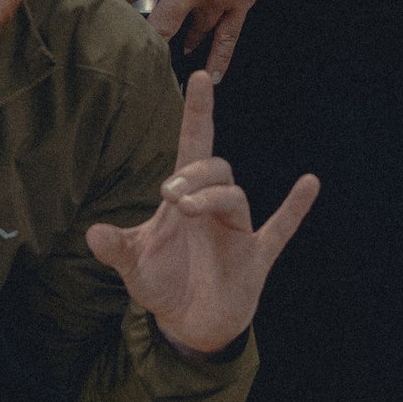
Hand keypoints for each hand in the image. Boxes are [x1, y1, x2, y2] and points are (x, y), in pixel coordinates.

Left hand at [86, 70, 318, 357]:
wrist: (188, 324)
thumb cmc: (163, 282)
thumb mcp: (134, 266)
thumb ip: (116, 248)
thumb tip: (92, 234)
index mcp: (185, 198)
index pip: (193, 145)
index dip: (198, 112)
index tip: (201, 77)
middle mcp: (214, 207)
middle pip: (216, 168)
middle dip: (195, 174)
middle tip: (170, 195)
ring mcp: (237, 231)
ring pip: (234, 196)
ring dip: (213, 197)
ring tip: (188, 208)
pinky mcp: (254, 257)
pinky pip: (280, 228)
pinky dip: (295, 208)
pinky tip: (310, 183)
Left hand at [107, 0, 282, 78]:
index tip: (99, 9)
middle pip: (157, 28)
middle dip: (144, 38)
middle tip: (136, 46)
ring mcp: (215, 1)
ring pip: (193, 36)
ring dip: (182, 43)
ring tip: (174, 51)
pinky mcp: (239, 5)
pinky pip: (228, 40)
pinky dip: (220, 60)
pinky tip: (213, 77)